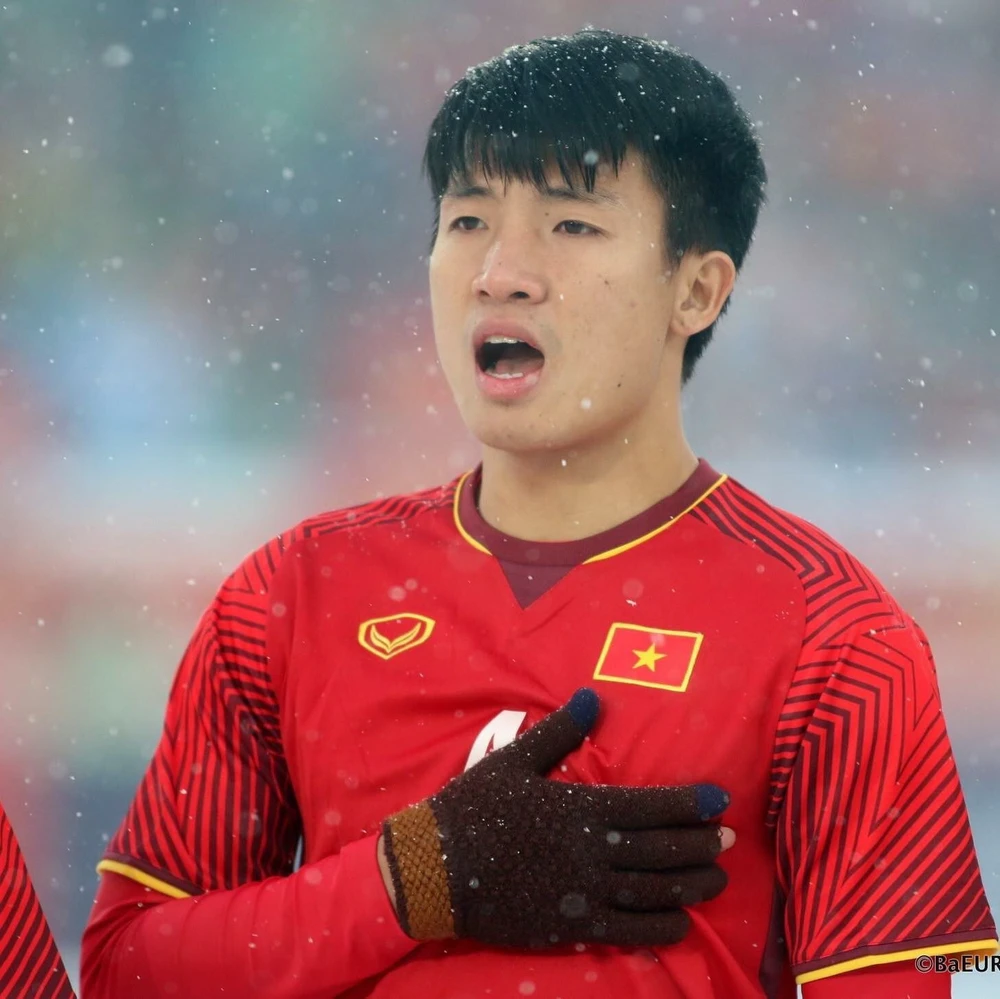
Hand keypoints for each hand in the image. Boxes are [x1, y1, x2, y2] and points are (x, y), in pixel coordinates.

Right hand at [381, 687, 732, 948]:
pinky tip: (681, 922)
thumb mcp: (513, 759)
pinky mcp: (570, 925)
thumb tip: (591, 696)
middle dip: (701, 844)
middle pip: (661, 850)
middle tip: (730, 840)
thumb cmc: (474, 807)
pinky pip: (627, 930)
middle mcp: (590, 851)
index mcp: (579, 807)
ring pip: (652, 891)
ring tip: (718, 879)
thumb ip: (559, 731)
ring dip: (691, 885)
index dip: (691, 803)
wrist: (434, 867)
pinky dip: (660, 927)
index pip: (651, 804)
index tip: (721, 799)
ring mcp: (582, 892)